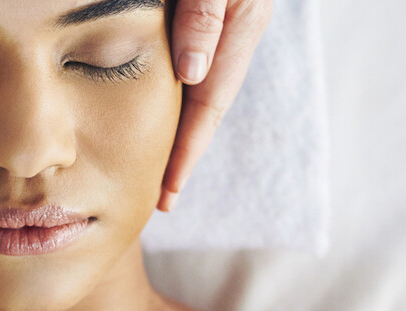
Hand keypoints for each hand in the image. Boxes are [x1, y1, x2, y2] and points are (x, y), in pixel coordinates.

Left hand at [159, 0, 273, 211]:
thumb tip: (192, 73)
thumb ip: (203, 17)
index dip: (188, 149)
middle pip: (209, 104)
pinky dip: (179, 92)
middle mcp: (239, 30)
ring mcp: (230, 22)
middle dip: (186, 151)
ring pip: (202, 87)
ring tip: (162, 163)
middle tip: (162, 196)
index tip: (168, 190)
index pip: (211, 103)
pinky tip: (164, 107)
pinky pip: (195, 63)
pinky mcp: (212, 11)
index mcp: (242, 25)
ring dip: (183, 125)